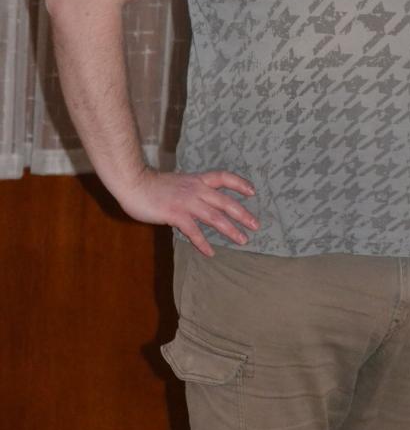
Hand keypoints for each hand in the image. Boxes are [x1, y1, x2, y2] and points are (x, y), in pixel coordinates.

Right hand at [116, 167, 259, 256]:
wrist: (134, 183)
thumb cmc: (152, 185)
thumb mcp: (177, 183)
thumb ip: (190, 190)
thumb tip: (199, 200)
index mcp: (196, 180)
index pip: (223, 177)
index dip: (239, 184)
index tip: (252, 192)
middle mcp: (196, 189)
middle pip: (225, 201)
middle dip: (242, 214)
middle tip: (256, 225)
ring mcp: (187, 202)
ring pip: (215, 217)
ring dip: (230, 230)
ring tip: (242, 240)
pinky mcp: (175, 214)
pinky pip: (193, 231)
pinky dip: (203, 243)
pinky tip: (210, 253)